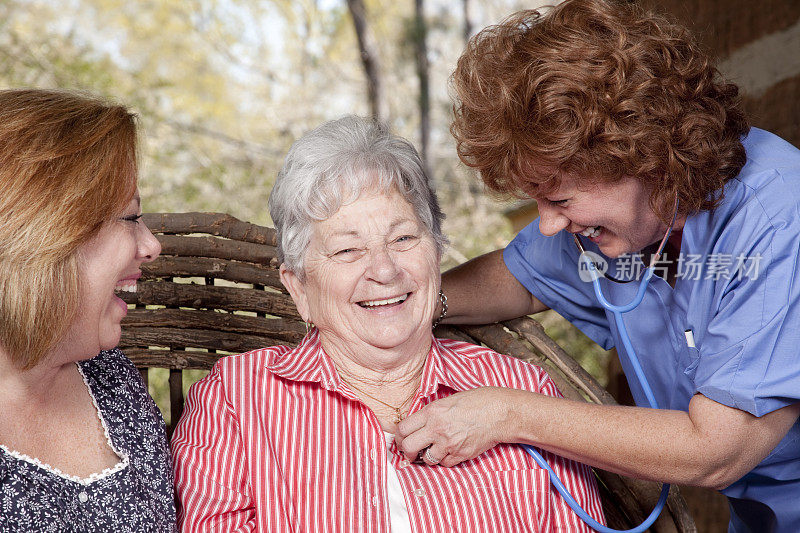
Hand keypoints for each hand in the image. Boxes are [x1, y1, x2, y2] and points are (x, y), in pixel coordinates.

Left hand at [395, 387, 510, 466]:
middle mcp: (437, 428)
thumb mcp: (448, 400)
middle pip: (408, 447)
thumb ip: (431, 413)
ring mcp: (448, 444)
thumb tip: (416, 424)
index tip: (401, 438)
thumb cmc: (476, 402)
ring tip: (433, 449)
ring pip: (426, 459)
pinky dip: (444, 460)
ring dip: (427, 456)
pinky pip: (443, 464)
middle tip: (409, 451)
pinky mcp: (460, 455)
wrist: (498, 412)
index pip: (403, 428)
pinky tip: (449, 450)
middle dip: (406, 451)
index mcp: (432, 412)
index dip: (399, 436)